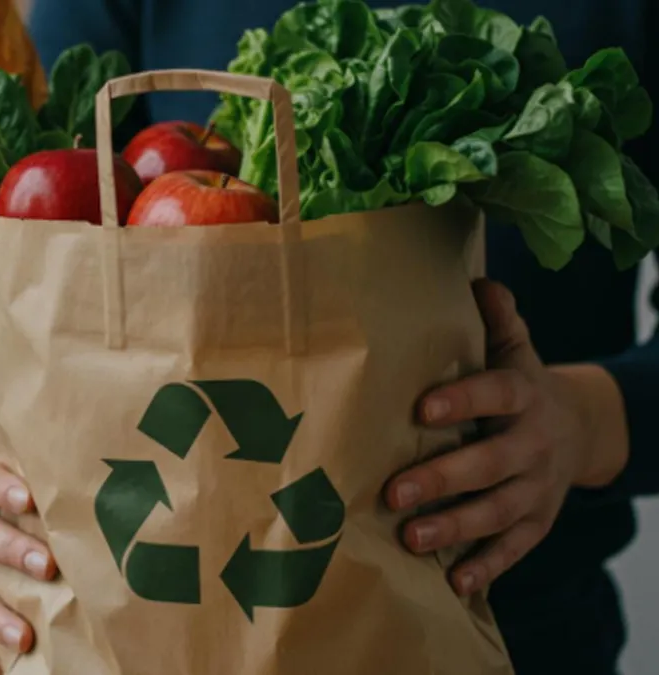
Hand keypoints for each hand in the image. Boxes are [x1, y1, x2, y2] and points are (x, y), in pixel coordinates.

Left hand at [384, 279, 628, 595]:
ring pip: (498, 511)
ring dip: (455, 527)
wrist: (580, 429)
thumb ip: (496, 321)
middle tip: (394, 492)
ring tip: (411, 539)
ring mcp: (537, 487)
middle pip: (490, 464)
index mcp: (523, 395)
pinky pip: (514, 548)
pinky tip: (454, 583)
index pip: (494, 395)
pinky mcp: (538, 522)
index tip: (421, 410)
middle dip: (443, 479)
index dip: (462, 401)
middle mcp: (534, 444)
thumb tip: (476, 280)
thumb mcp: (515, 350)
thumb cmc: (520, 386)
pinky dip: (487, 566)